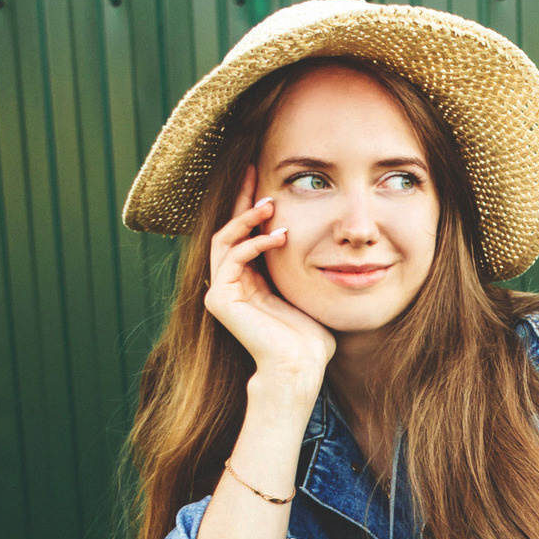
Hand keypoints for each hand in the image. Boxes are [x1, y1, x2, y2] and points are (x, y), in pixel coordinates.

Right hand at [203, 167, 333, 394]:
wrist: (300, 367)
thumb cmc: (311, 338)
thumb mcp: (306, 291)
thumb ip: (300, 266)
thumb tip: (318, 239)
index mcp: (248, 282)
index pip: (245, 235)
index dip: (252, 206)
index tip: (267, 181)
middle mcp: (229, 284)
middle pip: (228, 230)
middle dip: (242, 200)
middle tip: (255, 171)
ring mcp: (221, 291)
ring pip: (225, 239)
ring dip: (248, 218)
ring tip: (271, 204)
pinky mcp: (219, 299)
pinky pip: (232, 257)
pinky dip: (254, 242)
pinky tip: (278, 234)